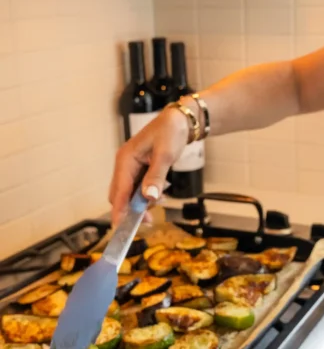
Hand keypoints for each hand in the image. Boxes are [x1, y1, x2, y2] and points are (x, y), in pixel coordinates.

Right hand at [109, 109, 188, 223]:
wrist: (180, 120)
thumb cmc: (171, 132)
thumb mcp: (165, 155)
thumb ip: (156, 176)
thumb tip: (149, 197)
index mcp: (125, 159)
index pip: (119, 191)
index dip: (120, 210)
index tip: (121, 228)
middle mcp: (124, 164)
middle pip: (120, 195)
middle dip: (132, 210)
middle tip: (149, 221)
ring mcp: (131, 168)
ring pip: (129, 194)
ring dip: (141, 203)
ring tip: (161, 201)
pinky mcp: (139, 170)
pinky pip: (137, 189)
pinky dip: (147, 196)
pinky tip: (161, 195)